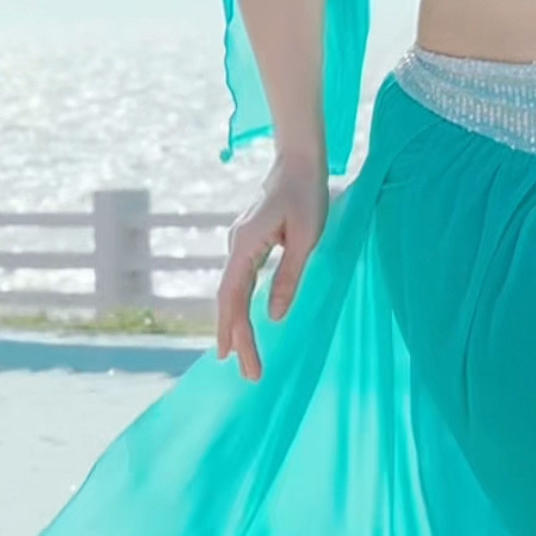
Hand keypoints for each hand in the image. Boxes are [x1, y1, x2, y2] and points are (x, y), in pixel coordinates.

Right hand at [214, 153, 330, 381]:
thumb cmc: (307, 195)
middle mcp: (235, 247)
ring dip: (234, 325)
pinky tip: (241, 322)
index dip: (236, 333)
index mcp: (245, 245)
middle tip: (249, 374)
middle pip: (227, 301)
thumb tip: (275, 317)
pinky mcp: (249, 243)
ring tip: (237, 358)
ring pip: (231, 293)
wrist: (299, 161)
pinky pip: (239, 282)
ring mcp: (239, 245)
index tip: (242, 363)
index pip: (233, 299)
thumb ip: (290, 276)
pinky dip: (238, 307)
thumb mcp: (306, 239)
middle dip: (235, 338)